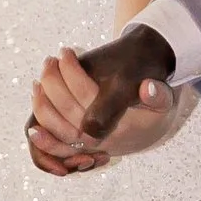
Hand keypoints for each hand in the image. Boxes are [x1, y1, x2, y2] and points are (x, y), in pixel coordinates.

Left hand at [27, 26, 179, 174]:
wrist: (152, 127)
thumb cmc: (153, 105)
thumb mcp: (164, 98)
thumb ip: (158, 94)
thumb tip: (148, 87)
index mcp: (123, 129)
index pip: (88, 100)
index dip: (72, 75)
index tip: (67, 52)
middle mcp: (102, 142)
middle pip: (68, 112)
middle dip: (53, 81)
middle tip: (50, 59)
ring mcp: (88, 147)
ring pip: (55, 128)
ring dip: (42, 100)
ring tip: (41, 75)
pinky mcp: (79, 148)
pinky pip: (55, 144)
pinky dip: (42, 127)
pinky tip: (36, 97)